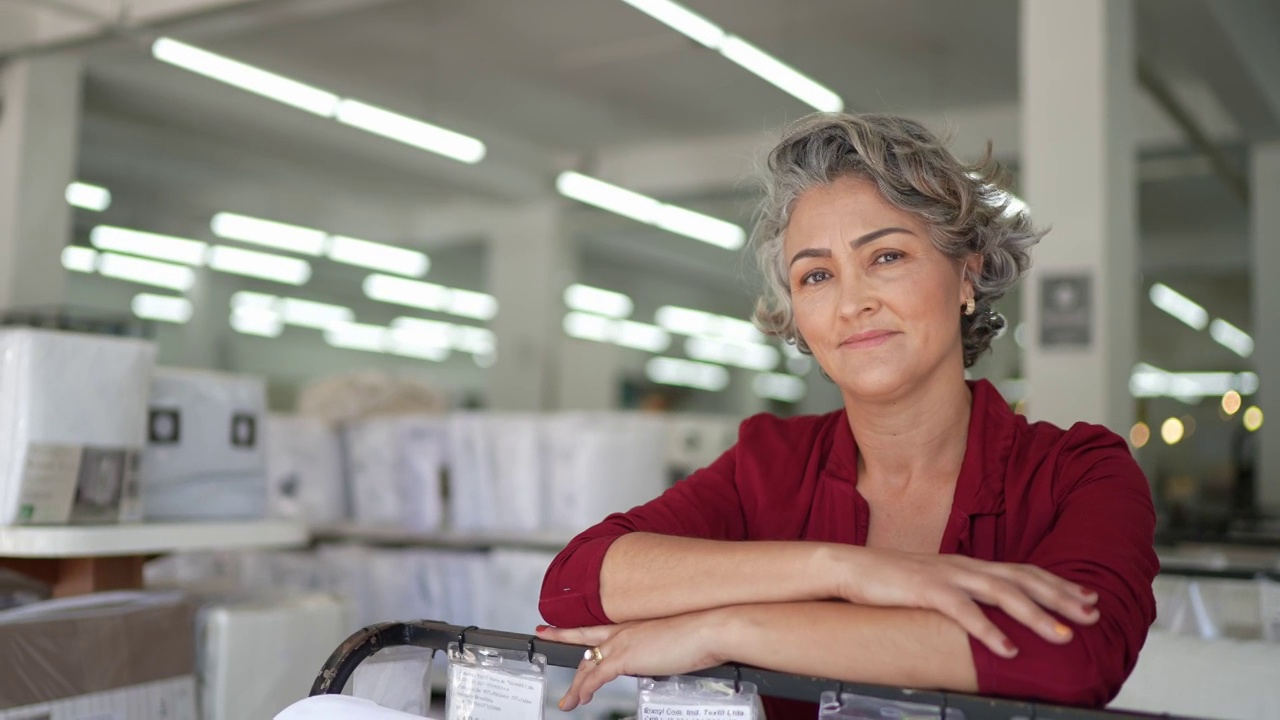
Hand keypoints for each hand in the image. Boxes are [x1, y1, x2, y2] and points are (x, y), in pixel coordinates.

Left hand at [535, 611, 725, 711]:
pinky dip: (584, 690)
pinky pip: (596, 677)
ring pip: (587, 665)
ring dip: (575, 686)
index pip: (599, 628)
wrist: (709, 628)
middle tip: (543, 634)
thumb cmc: (701, 633)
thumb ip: (659, 648)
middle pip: (585, 640)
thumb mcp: (674, 639)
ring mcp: (622, 643)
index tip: (562, 622)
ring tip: (567, 701)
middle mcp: (624, 631)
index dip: (578, 628)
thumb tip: (660, 659)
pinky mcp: (625, 658)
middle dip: (561, 637)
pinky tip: (580, 699)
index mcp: (634, 625)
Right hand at [835, 547, 1099, 657]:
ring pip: (1002, 593)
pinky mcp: (927, 590)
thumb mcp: (936, 584)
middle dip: (1060, 597)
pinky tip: (1007, 648)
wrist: (849, 567)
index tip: (1087, 596)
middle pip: (1023, 578)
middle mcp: (965, 566)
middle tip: (1091, 614)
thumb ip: (964, 592)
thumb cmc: (891, 580)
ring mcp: (947, 576)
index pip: (1023, 570)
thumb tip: (989, 611)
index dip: (1057, 583)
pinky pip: (965, 611)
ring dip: (1035, 615)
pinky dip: (989, 630)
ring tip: (1061, 636)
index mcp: (968, 564)